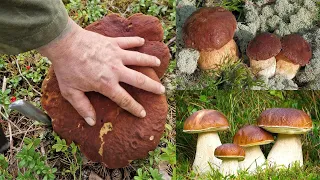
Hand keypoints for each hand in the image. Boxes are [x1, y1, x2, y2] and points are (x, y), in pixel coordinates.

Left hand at [37, 18, 164, 125]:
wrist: (64, 43)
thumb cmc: (66, 68)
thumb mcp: (71, 92)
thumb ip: (82, 107)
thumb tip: (91, 122)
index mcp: (106, 84)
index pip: (124, 99)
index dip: (135, 108)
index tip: (143, 113)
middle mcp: (115, 70)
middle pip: (139, 79)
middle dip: (152, 86)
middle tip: (162, 90)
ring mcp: (116, 55)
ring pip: (138, 58)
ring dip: (149, 60)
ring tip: (158, 63)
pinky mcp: (112, 43)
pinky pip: (127, 42)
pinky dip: (135, 41)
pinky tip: (142, 41)